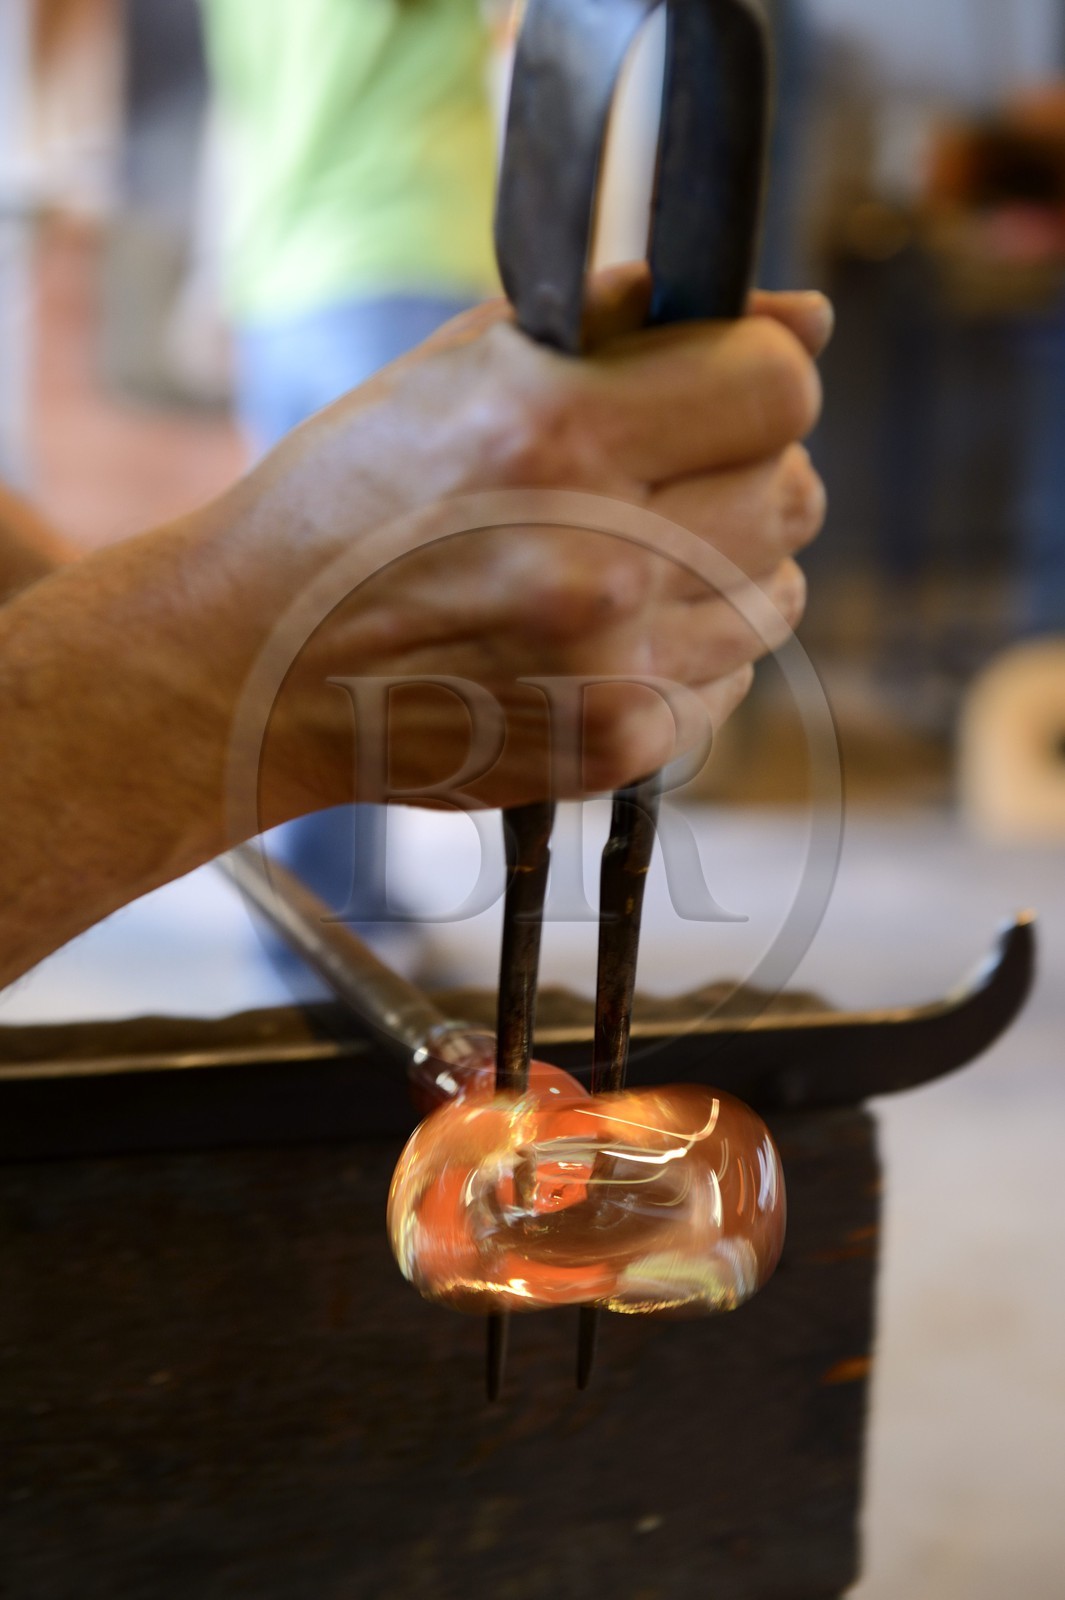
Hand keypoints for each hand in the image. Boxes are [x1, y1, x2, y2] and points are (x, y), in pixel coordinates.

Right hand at [211, 264, 829, 827]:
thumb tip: (806, 318)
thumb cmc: (351, 500)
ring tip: (628, 558)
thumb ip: (635, 325)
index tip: (714, 383)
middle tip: (659, 475)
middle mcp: (599, 560)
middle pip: (792, 494)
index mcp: (556, 433)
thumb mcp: (461, 368)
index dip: (756, 372)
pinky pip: (732, 680)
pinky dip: (689, 651)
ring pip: (778, 594)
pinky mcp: (613, 748)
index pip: (777, 387)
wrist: (261, 663)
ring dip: (725, 565)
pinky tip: (606, 635)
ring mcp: (610, 670)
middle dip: (743, 468)